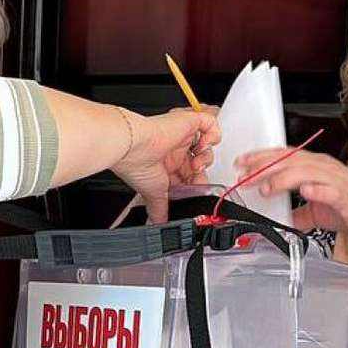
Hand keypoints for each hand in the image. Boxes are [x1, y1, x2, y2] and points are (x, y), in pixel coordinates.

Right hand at [112, 107, 219, 222]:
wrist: (133, 146)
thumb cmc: (137, 164)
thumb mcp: (154, 193)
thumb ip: (159, 209)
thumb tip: (157, 224)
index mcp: (168, 164)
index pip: (190, 173)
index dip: (197, 181)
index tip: (196, 188)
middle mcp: (176, 149)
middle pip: (200, 159)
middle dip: (202, 170)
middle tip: (196, 176)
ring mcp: (183, 135)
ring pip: (207, 143)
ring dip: (206, 155)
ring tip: (196, 161)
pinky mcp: (189, 122)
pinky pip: (211, 122)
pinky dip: (213, 134)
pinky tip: (202, 145)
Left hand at [234, 147, 347, 245]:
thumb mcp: (321, 212)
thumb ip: (301, 214)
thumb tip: (283, 221)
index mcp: (317, 168)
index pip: (284, 157)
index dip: (261, 158)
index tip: (242, 163)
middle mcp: (325, 169)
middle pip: (290, 161)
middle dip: (264, 166)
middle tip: (244, 173)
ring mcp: (337, 181)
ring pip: (306, 172)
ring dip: (283, 178)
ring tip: (266, 187)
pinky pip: (331, 190)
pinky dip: (317, 190)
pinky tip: (305, 192)